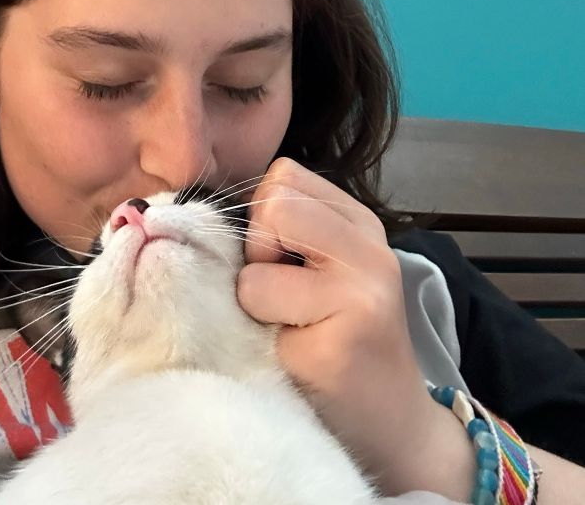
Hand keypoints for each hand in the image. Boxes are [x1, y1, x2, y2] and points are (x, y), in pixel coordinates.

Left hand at [236, 158, 475, 498]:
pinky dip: (260, 335)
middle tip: (282, 296)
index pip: (283, 176)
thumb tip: (209, 209)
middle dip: (257, 248)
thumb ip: (287, 227)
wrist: (393, 426)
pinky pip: (259, 313)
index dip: (264, 216)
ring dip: (254, 299)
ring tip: (289, 327)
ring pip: (255, 263)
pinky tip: (295, 355)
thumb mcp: (325, 266)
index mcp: (361, 224)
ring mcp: (361, 295)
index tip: (283, 262)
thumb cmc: (338, 339)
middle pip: (272, 203)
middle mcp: (370, 251)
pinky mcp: (339, 343)